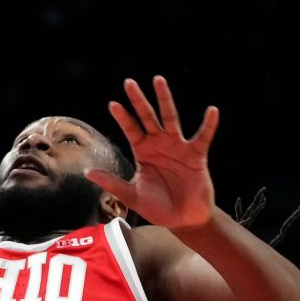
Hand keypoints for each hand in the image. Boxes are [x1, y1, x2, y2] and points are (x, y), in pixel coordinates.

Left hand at [85, 76, 219, 231]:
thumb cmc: (158, 207)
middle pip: (147, 117)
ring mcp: (178, 147)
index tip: (113, 104)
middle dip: (138, 100)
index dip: (122, 117)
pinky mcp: (196, 155)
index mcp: (143, 152)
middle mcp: (159, 144)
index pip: (130, 130)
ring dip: (165, 99)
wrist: (184, 220)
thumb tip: (87, 173)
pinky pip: (203, 137)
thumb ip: (113, 183)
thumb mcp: (132, 196)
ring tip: (158, 81)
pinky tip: (212, 111)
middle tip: (129, 82)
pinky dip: (209, 125)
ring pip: (170, 118)